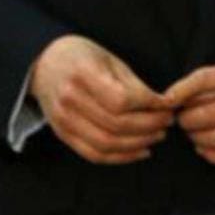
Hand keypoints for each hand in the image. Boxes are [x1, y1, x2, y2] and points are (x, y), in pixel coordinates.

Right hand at [29, 34, 172, 163]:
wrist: (46, 64)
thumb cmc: (85, 58)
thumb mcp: (110, 60)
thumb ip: (134, 84)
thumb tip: (163, 104)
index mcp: (83, 74)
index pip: (121, 99)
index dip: (149, 105)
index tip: (167, 103)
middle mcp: (70, 100)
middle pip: (116, 124)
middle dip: (149, 126)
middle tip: (168, 120)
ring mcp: (63, 121)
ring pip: (106, 144)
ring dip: (138, 143)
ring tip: (159, 134)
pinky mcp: (63, 135)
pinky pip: (93, 154)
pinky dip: (120, 157)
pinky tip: (141, 150)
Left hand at [165, 53, 214, 167]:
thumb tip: (192, 92)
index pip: (206, 79)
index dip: (180, 89)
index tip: (166, 98)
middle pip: (204, 114)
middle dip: (185, 118)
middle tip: (182, 117)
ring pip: (214, 139)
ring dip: (196, 138)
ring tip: (195, 133)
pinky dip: (212, 156)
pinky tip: (207, 149)